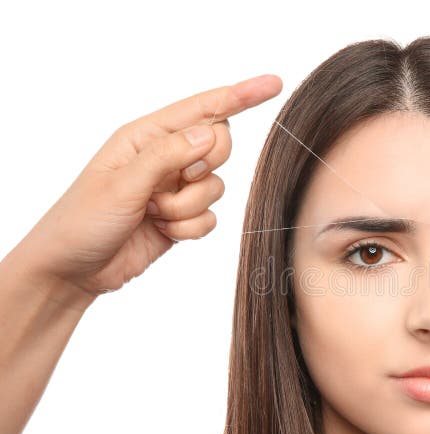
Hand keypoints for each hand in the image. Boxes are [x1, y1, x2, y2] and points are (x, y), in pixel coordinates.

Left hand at [15, 74, 282, 299]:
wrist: (72, 270)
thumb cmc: (83, 221)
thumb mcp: (123, 183)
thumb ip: (169, 155)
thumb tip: (212, 132)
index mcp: (146, 136)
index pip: (203, 108)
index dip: (241, 95)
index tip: (273, 84)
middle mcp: (165, 157)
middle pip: (219, 146)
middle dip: (202, 169)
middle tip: (170, 185)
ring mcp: (175, 188)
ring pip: (216, 187)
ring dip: (188, 207)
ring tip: (154, 215)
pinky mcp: (182, 217)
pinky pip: (211, 217)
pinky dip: (191, 228)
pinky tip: (163, 233)